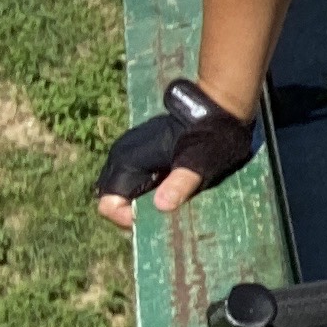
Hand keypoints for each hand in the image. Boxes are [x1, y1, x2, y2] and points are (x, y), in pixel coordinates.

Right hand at [94, 78, 259, 226]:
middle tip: (160, 220)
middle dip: (132, 215)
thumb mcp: (200, 162)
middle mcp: (122, 156)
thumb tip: (161, 205)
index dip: (126, 218)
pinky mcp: (141, 153)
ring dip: (140, 206)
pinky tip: (169, 197)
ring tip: (166, 211)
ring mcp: (130, 154)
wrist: (218, 107)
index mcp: (128, 160)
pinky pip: (134, 182)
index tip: (154, 219)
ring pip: (123, 192)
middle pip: (112, 199)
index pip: (108, 204)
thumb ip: (180, 183)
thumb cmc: (211, 135)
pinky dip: (146, 195)